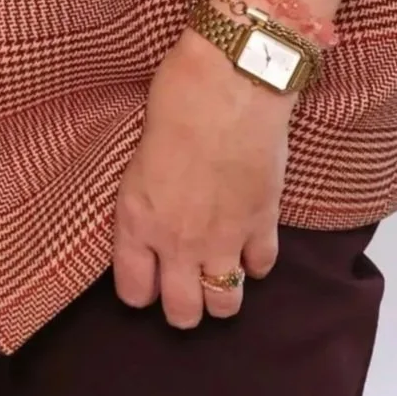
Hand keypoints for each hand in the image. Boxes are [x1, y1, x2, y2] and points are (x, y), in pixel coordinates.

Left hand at [111, 29, 288, 326]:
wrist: (230, 82)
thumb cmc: (175, 100)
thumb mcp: (138, 156)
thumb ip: (146, 199)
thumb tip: (154, 216)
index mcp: (137, 221)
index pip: (133, 292)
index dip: (140, 290)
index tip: (146, 278)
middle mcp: (178, 242)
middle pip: (183, 313)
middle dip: (183, 308)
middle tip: (185, 286)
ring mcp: (224, 238)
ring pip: (226, 304)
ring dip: (222, 294)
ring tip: (218, 273)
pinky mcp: (263, 224)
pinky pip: (261, 268)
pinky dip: (256, 261)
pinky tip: (249, 243)